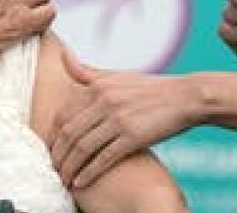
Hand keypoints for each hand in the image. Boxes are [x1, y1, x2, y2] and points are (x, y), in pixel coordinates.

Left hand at [50, 50, 199, 188]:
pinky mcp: (133, 136)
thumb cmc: (152, 89)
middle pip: (70, 133)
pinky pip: (104, 158)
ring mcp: (119, 119)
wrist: (186, 97)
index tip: (50, 149)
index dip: (53, 136)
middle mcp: (106, 101)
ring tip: (64, 179)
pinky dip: (89, 172)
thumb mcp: (118, 76)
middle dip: (58, 155)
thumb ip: (88, 72)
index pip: (65, 115)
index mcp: (99, 86)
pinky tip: (81, 182)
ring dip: (70, 167)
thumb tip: (63, 55)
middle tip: (53, 169)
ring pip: (83, 148)